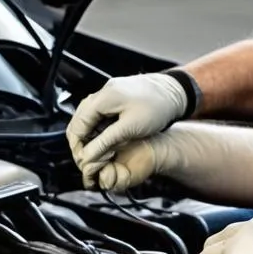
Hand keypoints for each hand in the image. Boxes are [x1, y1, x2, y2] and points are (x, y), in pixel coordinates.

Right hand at [66, 73, 187, 185]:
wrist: (175, 92)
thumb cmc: (157, 107)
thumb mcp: (130, 128)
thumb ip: (106, 141)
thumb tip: (87, 156)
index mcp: (102, 98)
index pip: (77, 125)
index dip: (77, 147)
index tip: (83, 162)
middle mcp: (101, 94)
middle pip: (79, 122)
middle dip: (80, 143)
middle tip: (88, 160)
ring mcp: (108, 94)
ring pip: (87, 119)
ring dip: (89, 137)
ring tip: (97, 153)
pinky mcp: (115, 98)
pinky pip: (98, 116)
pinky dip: (98, 130)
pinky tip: (105, 141)